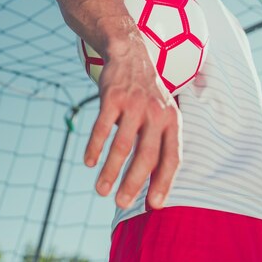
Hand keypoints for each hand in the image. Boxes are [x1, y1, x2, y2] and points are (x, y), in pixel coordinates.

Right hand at [85, 43, 181, 209]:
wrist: (130, 56)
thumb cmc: (147, 96)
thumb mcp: (162, 115)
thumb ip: (159, 145)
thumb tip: (154, 186)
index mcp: (172, 121)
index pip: (172, 157)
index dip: (164, 182)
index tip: (155, 205)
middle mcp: (156, 113)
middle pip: (146, 155)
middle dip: (134, 183)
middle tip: (121, 204)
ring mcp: (134, 104)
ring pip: (122, 145)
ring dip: (110, 171)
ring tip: (101, 191)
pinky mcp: (112, 97)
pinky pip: (102, 127)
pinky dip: (95, 146)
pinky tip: (89, 162)